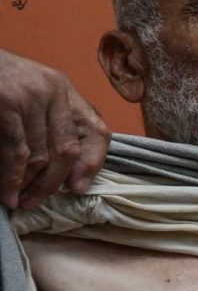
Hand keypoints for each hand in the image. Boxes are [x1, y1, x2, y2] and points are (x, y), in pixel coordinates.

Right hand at [0, 49, 109, 209]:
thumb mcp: (28, 93)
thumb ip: (50, 121)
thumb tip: (69, 174)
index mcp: (63, 88)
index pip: (96, 130)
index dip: (92, 163)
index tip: (77, 188)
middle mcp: (54, 90)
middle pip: (68, 150)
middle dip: (52, 183)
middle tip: (35, 202)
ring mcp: (31, 95)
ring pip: (42, 155)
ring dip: (29, 185)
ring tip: (18, 200)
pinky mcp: (7, 103)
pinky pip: (17, 152)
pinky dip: (12, 178)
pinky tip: (7, 192)